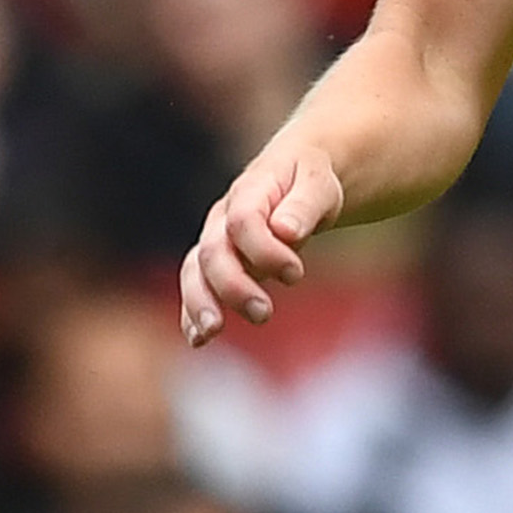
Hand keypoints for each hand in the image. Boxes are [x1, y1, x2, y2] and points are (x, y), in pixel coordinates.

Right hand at [184, 137, 345, 340]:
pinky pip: (196, 286)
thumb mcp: (319, 183)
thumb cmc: (309, 180)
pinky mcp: (217, 264)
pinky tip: (198, 340)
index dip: (266, 251)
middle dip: (233, 285)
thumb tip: (286, 231)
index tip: (296, 273)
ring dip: (201, 302)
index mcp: (250, 191)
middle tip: (264, 313)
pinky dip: (193, 313)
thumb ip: (305, 205)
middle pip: (214, 252)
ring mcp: (216, 240)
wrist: (295, 172)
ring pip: (195, 272)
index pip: (243, 221)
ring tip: (213, 332)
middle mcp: (223, 217)